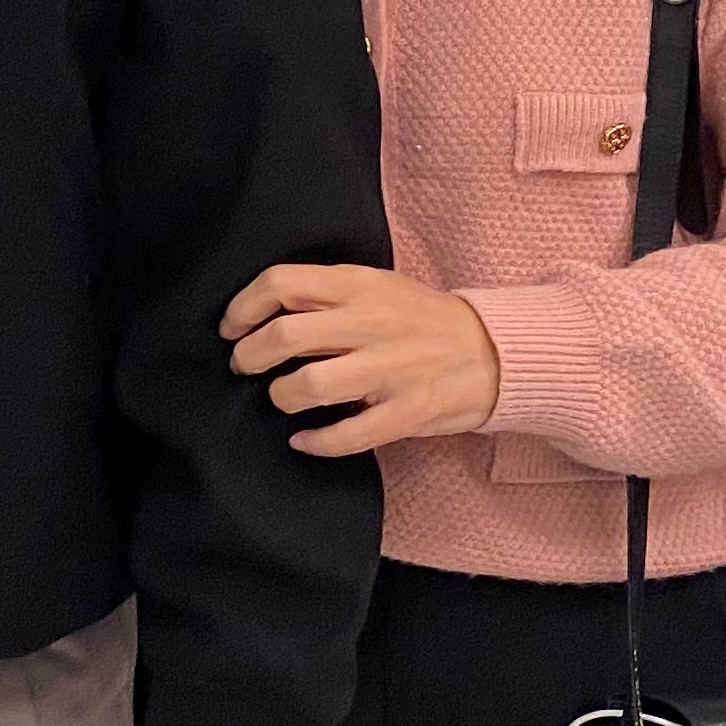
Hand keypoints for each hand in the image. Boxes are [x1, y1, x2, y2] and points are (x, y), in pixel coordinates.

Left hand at [226, 262, 502, 455]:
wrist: (494, 352)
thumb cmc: (422, 319)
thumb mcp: (377, 286)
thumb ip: (326, 295)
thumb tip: (263, 313)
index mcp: (359, 285)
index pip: (281, 283)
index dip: (243, 307)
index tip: (231, 328)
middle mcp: (371, 323)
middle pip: (284, 335)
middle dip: (249, 356)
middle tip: (244, 367)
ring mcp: (390, 370)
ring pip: (310, 385)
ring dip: (281, 396)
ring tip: (282, 398)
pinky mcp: (406, 412)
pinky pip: (347, 434)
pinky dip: (315, 442)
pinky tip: (303, 439)